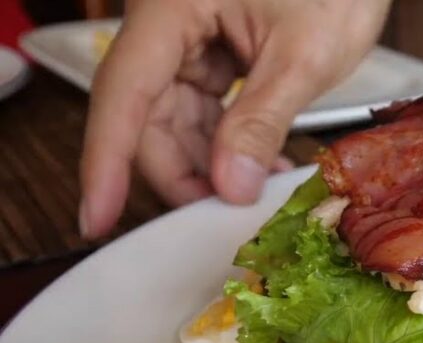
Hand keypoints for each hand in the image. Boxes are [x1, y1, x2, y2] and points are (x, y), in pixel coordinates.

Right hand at [79, 0, 392, 237]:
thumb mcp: (305, 55)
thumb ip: (262, 120)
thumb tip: (229, 187)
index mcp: (170, 9)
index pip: (122, 94)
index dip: (105, 162)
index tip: (95, 218)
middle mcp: (168, 22)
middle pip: (146, 113)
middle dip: (181, 171)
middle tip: (220, 216)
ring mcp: (191, 36)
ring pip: (176, 117)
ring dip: (209, 163)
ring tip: (255, 193)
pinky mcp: (216, 48)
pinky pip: (207, 106)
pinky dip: (230, 142)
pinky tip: (261, 167)